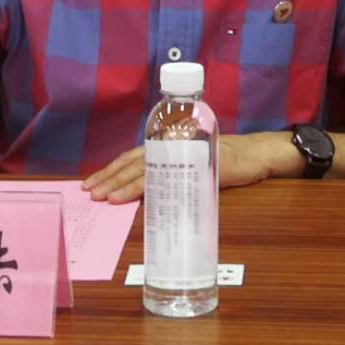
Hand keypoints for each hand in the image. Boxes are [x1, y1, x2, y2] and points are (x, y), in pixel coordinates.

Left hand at [82, 133, 301, 202]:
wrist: (253, 155)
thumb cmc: (222, 158)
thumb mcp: (191, 161)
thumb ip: (169, 170)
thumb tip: (143, 192)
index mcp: (167, 145)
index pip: (132, 157)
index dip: (111, 169)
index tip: (92, 182)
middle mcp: (172, 146)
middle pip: (134, 162)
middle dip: (110, 178)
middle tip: (90, 192)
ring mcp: (184, 155)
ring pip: (147, 170)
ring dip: (125, 184)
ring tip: (107, 197)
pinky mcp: (198, 166)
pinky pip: (171, 179)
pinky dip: (153, 189)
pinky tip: (139, 199)